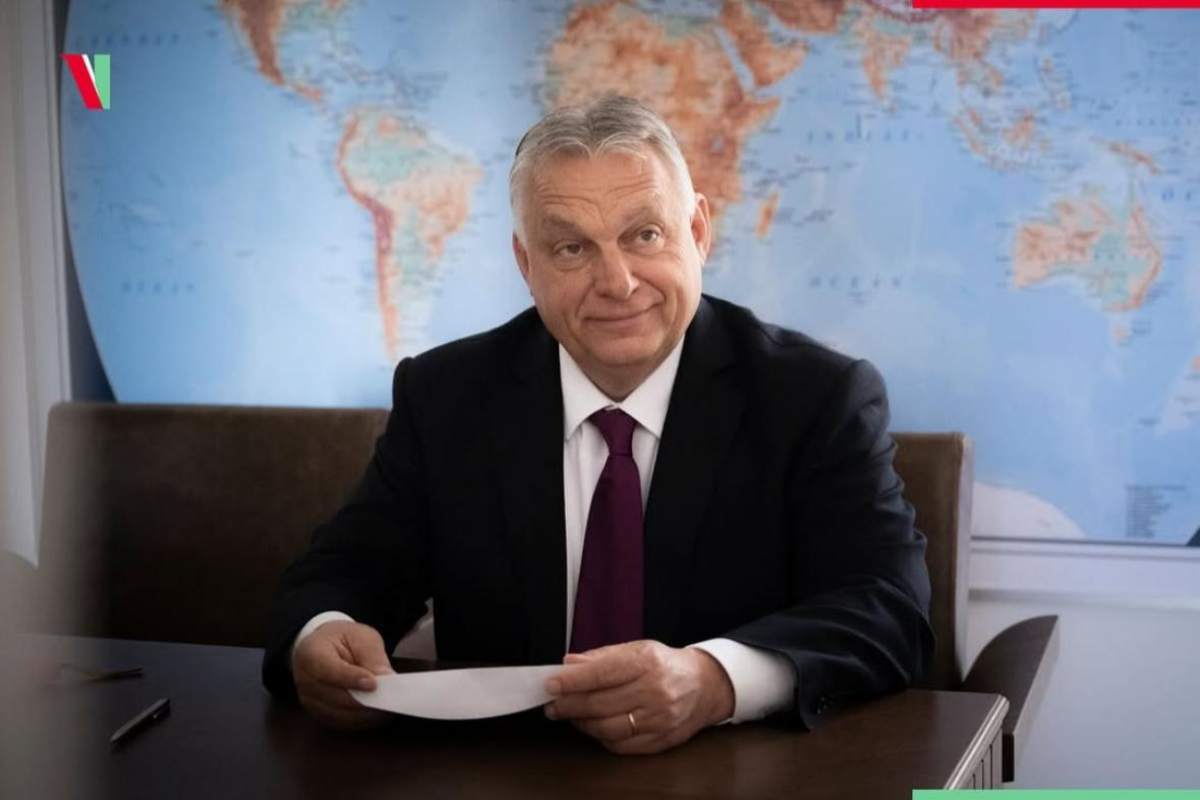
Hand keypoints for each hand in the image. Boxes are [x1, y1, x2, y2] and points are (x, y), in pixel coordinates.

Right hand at [291, 620, 393, 729]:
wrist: (322, 648)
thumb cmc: (342, 639)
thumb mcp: (360, 637)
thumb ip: (372, 656)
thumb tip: (387, 678)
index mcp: (311, 654)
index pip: (328, 671)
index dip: (351, 679)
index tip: (374, 684)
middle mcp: (304, 681)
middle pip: (336, 697)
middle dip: (366, 700)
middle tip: (392, 699)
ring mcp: (310, 701)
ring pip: (341, 714)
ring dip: (367, 713)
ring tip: (390, 706)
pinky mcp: (319, 715)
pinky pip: (342, 723)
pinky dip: (362, 720)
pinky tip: (379, 713)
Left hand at [543, 640, 734, 754]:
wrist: (705, 686)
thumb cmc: (665, 665)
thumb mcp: (636, 649)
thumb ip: (601, 657)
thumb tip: (568, 665)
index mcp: (646, 663)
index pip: (601, 674)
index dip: (572, 681)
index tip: (550, 684)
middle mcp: (654, 692)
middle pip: (600, 704)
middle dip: (569, 705)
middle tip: (551, 704)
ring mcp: (658, 719)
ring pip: (607, 728)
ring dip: (581, 723)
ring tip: (569, 714)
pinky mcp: (660, 740)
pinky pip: (620, 745)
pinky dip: (600, 737)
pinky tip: (592, 726)